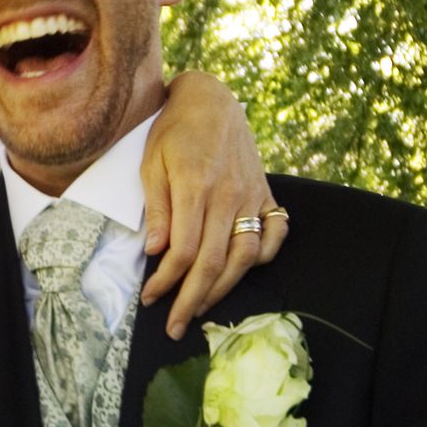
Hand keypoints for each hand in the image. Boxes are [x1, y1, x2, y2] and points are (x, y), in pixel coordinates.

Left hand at [140, 71, 288, 336]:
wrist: (211, 100)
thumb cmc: (173, 130)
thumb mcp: (151, 162)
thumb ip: (157, 206)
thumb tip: (156, 251)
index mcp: (196, 188)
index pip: (183, 252)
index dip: (166, 282)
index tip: (150, 298)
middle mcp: (228, 197)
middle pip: (213, 263)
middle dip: (192, 300)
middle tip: (174, 326)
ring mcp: (252, 196)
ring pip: (245, 256)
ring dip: (224, 287)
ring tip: (202, 307)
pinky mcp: (266, 193)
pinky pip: (276, 232)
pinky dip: (266, 255)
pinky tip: (243, 269)